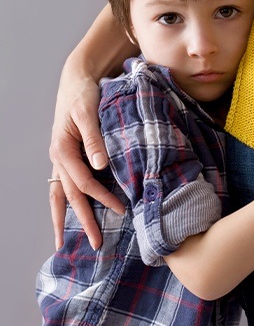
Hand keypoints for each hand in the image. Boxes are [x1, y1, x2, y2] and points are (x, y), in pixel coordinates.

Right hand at [49, 66, 124, 250]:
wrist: (76, 81)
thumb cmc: (83, 94)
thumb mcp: (88, 113)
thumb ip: (94, 138)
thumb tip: (100, 166)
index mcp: (62, 149)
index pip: (83, 182)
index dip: (102, 198)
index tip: (121, 210)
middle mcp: (59, 158)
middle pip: (70, 196)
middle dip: (82, 220)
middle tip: (95, 244)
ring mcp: (61, 159)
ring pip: (60, 195)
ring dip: (64, 218)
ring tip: (63, 242)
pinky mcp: (67, 157)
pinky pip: (63, 185)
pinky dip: (64, 202)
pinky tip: (68, 214)